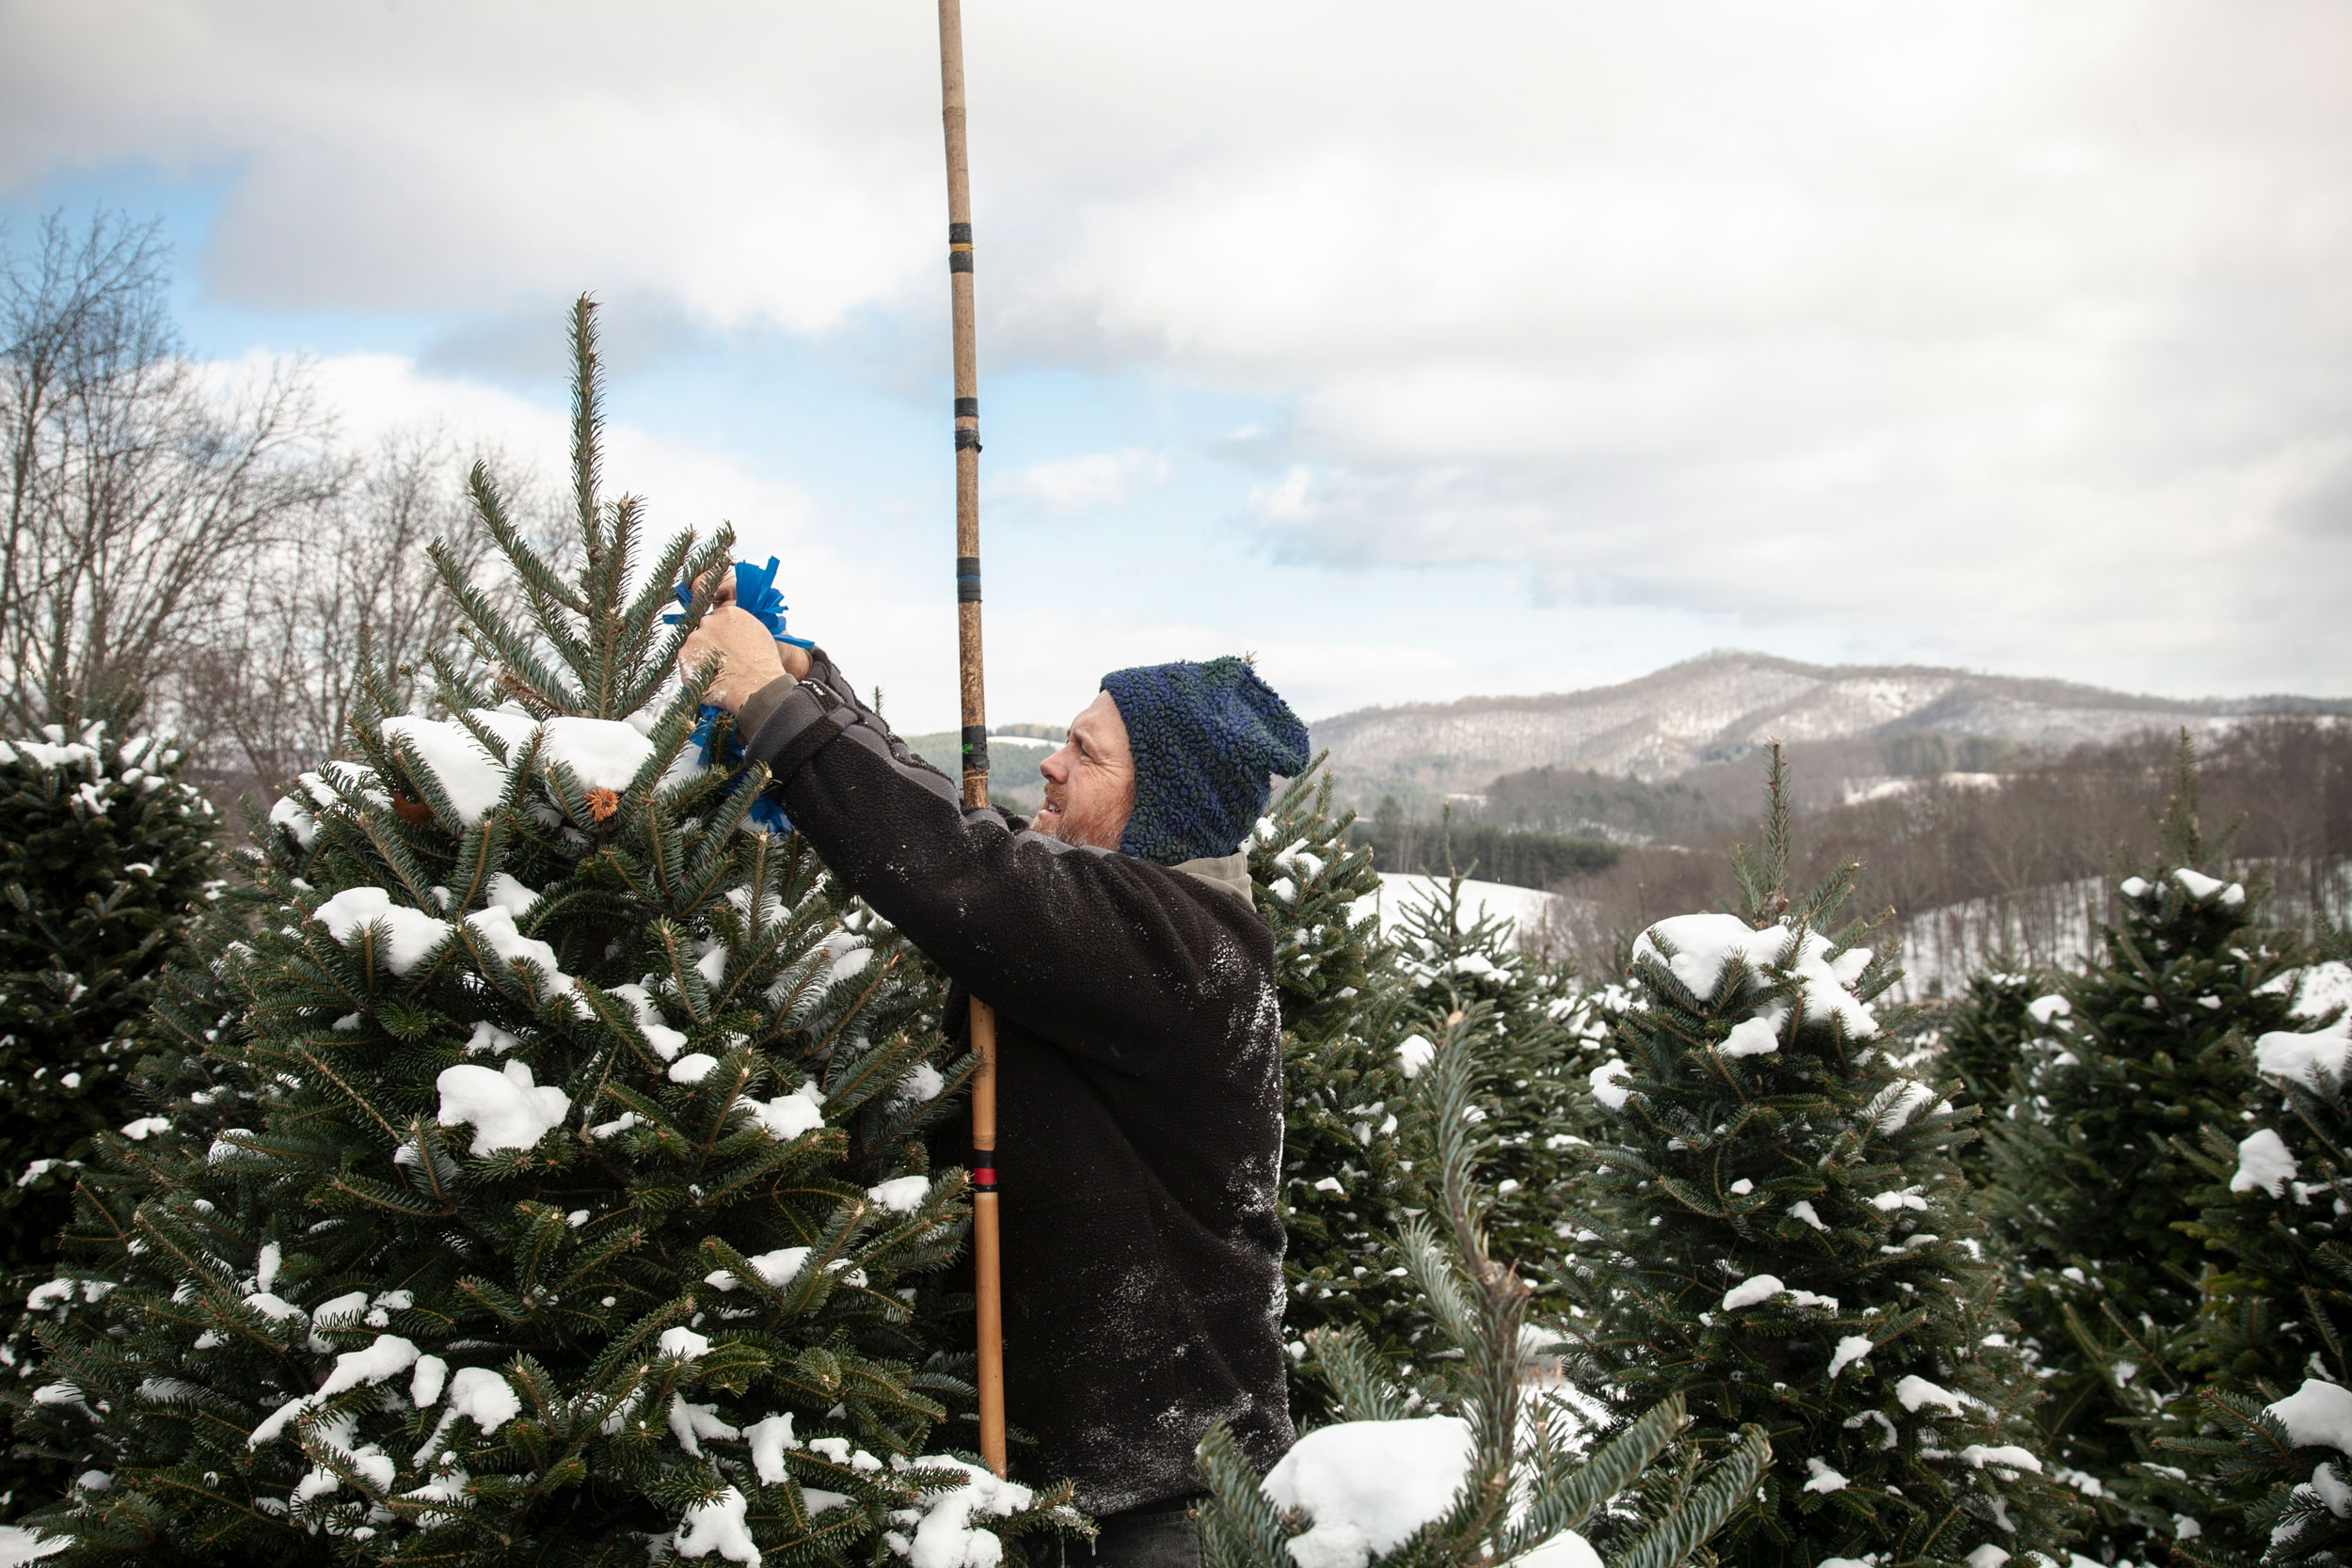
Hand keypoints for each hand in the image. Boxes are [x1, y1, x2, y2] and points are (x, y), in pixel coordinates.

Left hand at [678, 605, 804, 712]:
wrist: (757, 686)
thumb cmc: (763, 663)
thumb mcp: (758, 632)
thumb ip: (739, 624)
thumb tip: (730, 629)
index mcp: (726, 613)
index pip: (717, 618)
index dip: (722, 633)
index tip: (727, 644)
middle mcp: (707, 623)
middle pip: (703, 631)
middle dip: (710, 644)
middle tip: (723, 660)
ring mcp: (693, 641)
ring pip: (693, 648)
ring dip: (702, 658)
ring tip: (719, 672)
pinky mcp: (685, 660)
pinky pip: (688, 665)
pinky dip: (697, 672)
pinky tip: (712, 679)